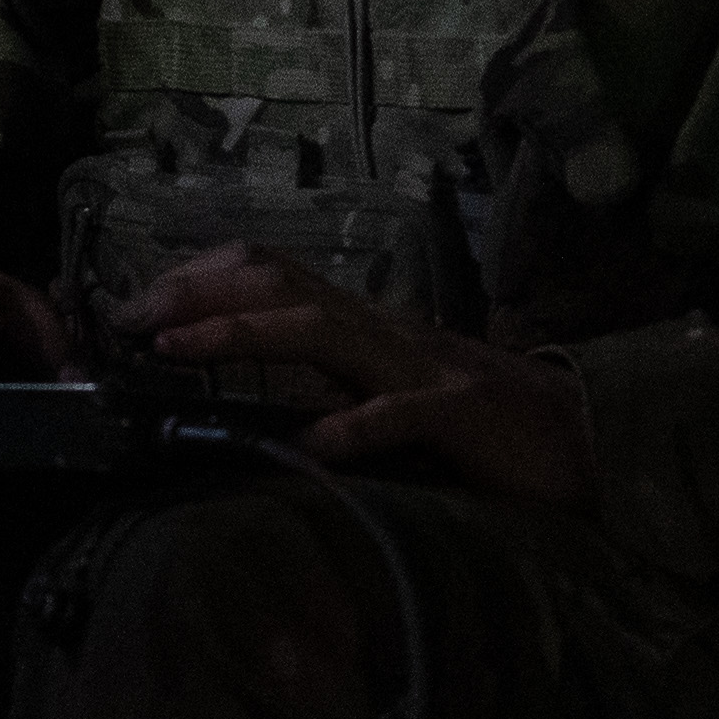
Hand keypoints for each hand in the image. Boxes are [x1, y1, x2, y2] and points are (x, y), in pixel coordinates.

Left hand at [115, 241, 596, 506]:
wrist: (588, 440)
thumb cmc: (486, 424)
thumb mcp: (395, 392)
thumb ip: (339, 379)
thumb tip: (261, 387)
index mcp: (369, 327)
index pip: (275, 273)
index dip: (202, 277)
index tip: (137, 302)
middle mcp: (387, 332)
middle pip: (281, 285)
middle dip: (198, 292)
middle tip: (130, 315)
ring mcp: (425, 367)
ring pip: (323, 331)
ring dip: (242, 335)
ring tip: (179, 347)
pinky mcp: (463, 414)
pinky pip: (401, 416)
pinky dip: (355, 427)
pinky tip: (313, 445)